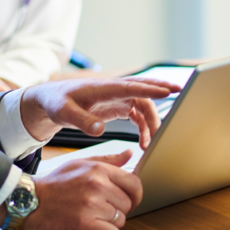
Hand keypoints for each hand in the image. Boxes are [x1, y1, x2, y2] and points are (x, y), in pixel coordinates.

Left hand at [21, 78, 179, 148]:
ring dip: (151, 121)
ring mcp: (116, 97)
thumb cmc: (55, 103)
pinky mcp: (115, 106)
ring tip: (153, 143)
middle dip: (162, 90)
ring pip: (142, 104)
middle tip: (181, 92)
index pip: (131, 86)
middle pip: (143, 88)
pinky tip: (144, 142)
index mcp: (103, 88)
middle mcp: (113, 90)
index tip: (168, 91)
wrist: (48, 102)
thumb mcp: (64, 113)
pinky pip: (136, 113)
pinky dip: (143, 126)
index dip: (150, 89)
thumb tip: (100, 130)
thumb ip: (81, 121)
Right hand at [23, 150, 139, 229]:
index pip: (135, 183)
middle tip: (102, 209)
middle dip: (119, 209)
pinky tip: (92, 229)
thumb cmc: (55, 183)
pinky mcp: (83, 225)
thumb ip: (108, 160)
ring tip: (92, 217)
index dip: (135, 195)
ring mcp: (91, 205)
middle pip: (128, 204)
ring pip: (120, 220)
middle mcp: (97, 185)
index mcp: (98, 169)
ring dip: (110, 222)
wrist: (29, 200)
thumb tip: (130, 154)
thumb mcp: (80, 164)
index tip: (128, 200)